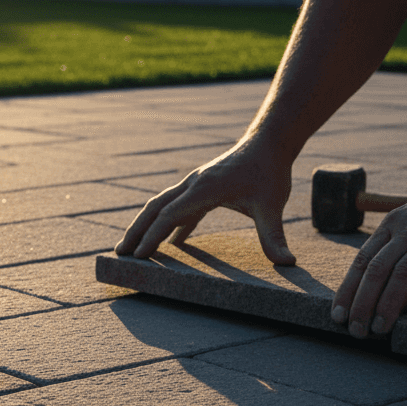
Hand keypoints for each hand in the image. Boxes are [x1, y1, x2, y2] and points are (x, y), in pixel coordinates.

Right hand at [114, 142, 295, 264]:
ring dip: (145, 226)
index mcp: (203, 189)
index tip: (138, 256)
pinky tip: (172, 244)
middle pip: (154, 209)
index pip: (169, 216)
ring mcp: (194, 185)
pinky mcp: (201, 188)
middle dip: (135, 231)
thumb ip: (274, 235)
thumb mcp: (272, 206)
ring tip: (132, 248)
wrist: (270, 142)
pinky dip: (169, 225)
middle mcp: (192, 185)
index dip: (152, 236)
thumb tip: (288, 263)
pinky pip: (178, 208)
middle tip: (119, 253)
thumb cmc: (269, 171)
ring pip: (161, 206)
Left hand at [331, 177, 406, 337]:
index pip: (362, 262)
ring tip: (380, 329)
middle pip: (377, 270)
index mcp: (391, 226)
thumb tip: (367, 285)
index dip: (347, 291)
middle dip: (362, 303)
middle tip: (357, 331)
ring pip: (405, 273)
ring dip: (389, 304)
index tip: (337, 316)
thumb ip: (389, 247)